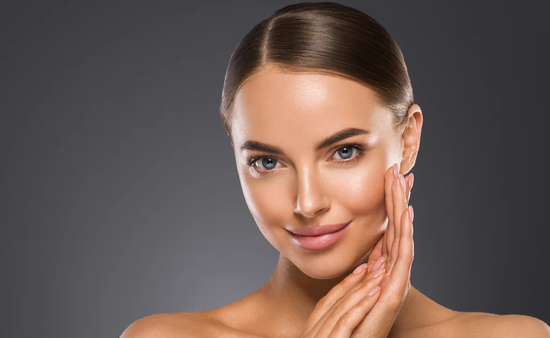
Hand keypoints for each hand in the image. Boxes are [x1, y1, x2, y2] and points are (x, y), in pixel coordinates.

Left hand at [298, 163, 414, 336]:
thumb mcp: (351, 293)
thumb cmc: (348, 326)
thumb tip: (368, 259)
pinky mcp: (393, 293)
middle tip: (397, 169)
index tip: (388, 179)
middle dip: (396, 198)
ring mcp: (394, 281)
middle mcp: (390, 272)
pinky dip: (406, 235)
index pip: (386, 230)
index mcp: (380, 271)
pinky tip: (408, 215)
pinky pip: (402, 259)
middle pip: (396, 228)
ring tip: (402, 182)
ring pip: (401, 236)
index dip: (387, 205)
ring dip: (401, 208)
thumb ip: (360, 276)